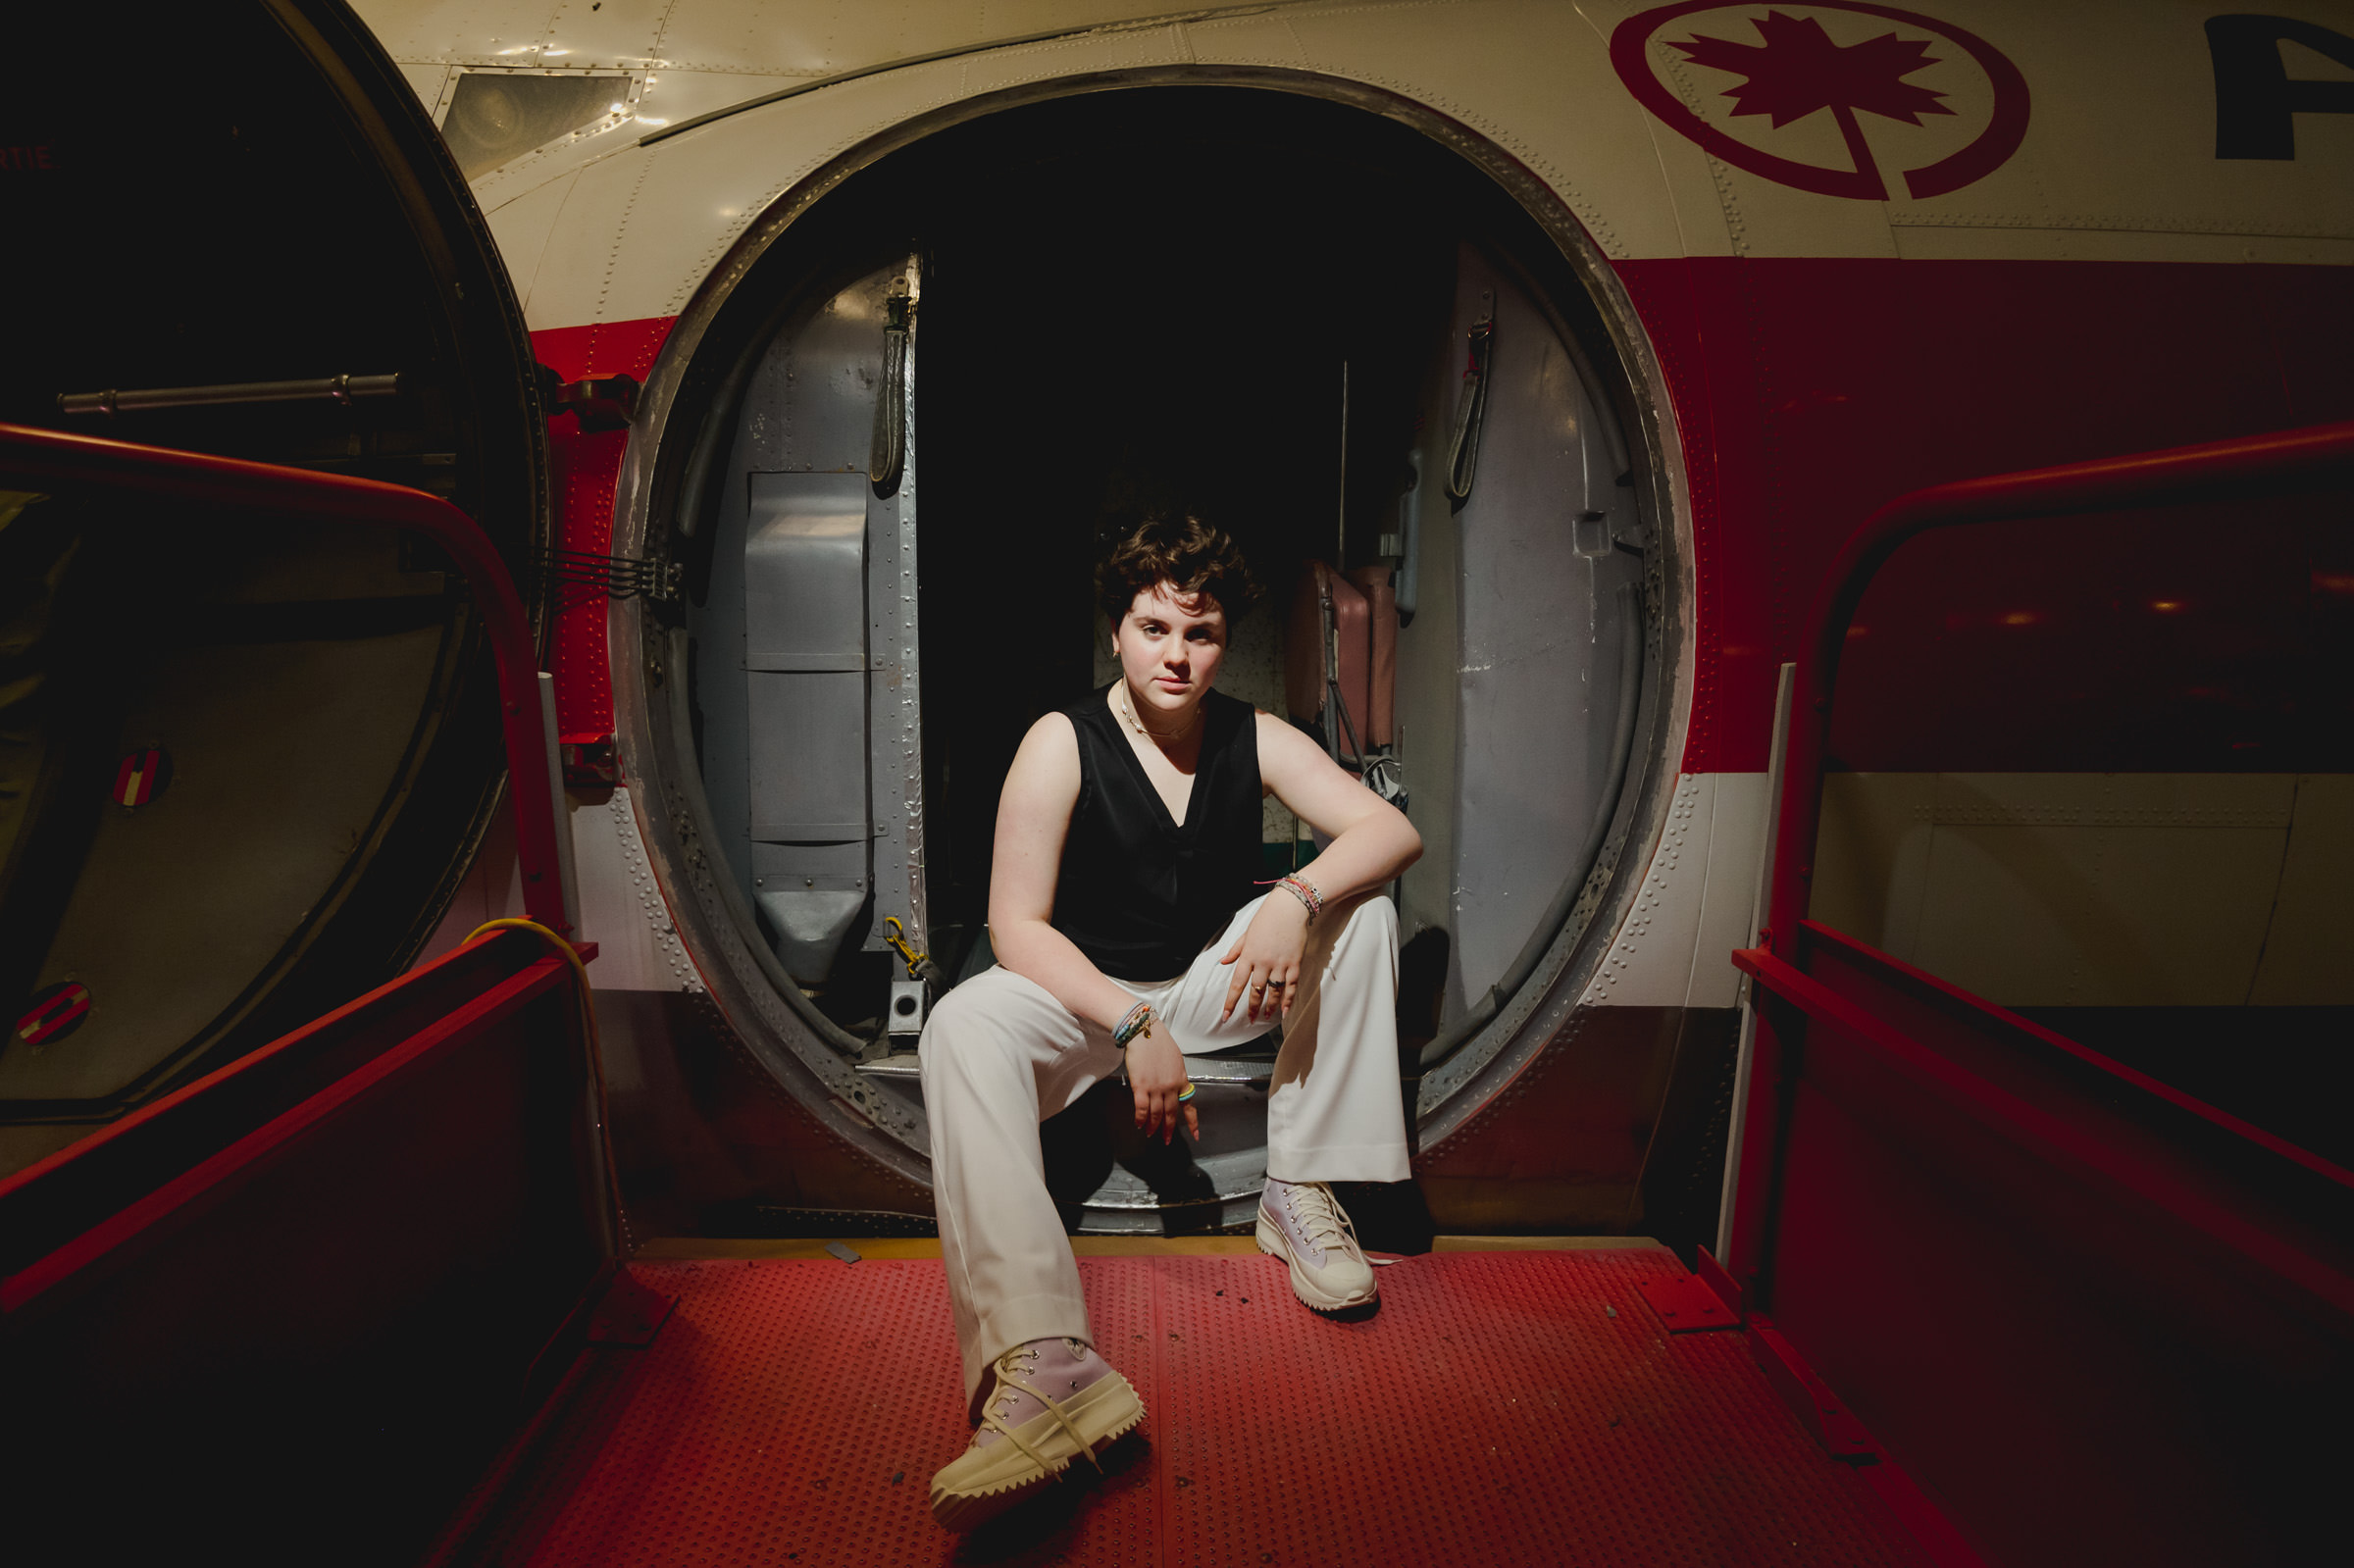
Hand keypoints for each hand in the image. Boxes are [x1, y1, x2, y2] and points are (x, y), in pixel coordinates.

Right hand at [1126, 1027, 1197, 1144]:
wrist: (1145, 1032)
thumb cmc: (1159, 1042)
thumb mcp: (1175, 1060)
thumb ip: (1176, 1076)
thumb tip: (1173, 1086)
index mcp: (1181, 1079)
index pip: (1189, 1105)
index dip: (1192, 1121)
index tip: (1195, 1134)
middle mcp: (1171, 1086)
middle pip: (1171, 1114)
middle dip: (1168, 1129)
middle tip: (1166, 1139)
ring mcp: (1156, 1087)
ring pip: (1156, 1114)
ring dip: (1153, 1126)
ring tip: (1150, 1133)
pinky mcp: (1141, 1086)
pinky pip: (1141, 1108)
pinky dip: (1140, 1118)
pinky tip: (1139, 1124)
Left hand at [1219, 891, 1309, 1023]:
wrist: (1289, 907)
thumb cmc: (1267, 918)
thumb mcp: (1247, 933)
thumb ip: (1236, 950)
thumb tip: (1223, 962)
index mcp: (1248, 955)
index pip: (1237, 984)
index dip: (1231, 1002)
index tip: (1226, 1015)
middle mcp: (1263, 962)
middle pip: (1256, 991)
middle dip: (1251, 1008)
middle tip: (1250, 1020)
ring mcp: (1280, 964)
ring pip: (1274, 992)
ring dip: (1270, 1006)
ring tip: (1266, 1016)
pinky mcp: (1294, 963)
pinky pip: (1291, 986)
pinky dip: (1288, 1000)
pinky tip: (1285, 1011)